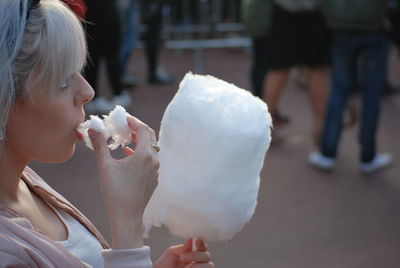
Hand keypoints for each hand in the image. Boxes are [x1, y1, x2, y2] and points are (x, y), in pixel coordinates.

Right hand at [89, 115, 158, 248]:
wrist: (127, 216)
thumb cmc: (115, 191)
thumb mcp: (105, 166)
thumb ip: (99, 145)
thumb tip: (92, 129)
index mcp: (144, 154)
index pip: (143, 129)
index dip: (133, 121)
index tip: (123, 118)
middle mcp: (154, 160)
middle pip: (150, 136)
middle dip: (138, 129)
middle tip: (125, 126)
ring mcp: (156, 170)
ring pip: (151, 148)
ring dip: (140, 141)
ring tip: (126, 139)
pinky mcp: (154, 178)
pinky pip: (150, 159)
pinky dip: (141, 152)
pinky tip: (128, 155)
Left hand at [154, 238, 214, 267]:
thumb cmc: (163, 266)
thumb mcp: (171, 254)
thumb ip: (182, 247)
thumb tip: (192, 238)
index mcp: (192, 255)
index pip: (202, 247)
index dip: (202, 243)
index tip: (196, 240)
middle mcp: (197, 263)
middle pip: (207, 256)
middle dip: (196, 255)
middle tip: (182, 257)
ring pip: (209, 265)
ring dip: (197, 265)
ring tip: (186, 267)